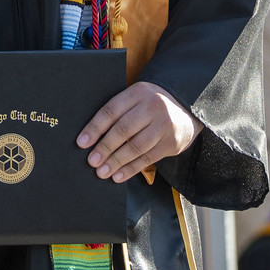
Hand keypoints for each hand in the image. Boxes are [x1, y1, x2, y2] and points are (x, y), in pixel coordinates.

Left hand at [77, 82, 199, 181]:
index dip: (95, 128)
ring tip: (102, 172)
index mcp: (138, 93)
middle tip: (91, 161)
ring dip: (116, 162)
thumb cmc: (152, 104)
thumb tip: (92, 137)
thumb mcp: (137, 98)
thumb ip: (119, 112)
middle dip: (105, 148)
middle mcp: (152, 107)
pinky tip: (118, 175)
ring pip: (136, 146)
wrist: (188, 108)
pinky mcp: (171, 143)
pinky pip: (148, 158)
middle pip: (123, 130)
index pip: (112, 111)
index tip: (82, 143)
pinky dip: (131, 169)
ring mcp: (164, 125)